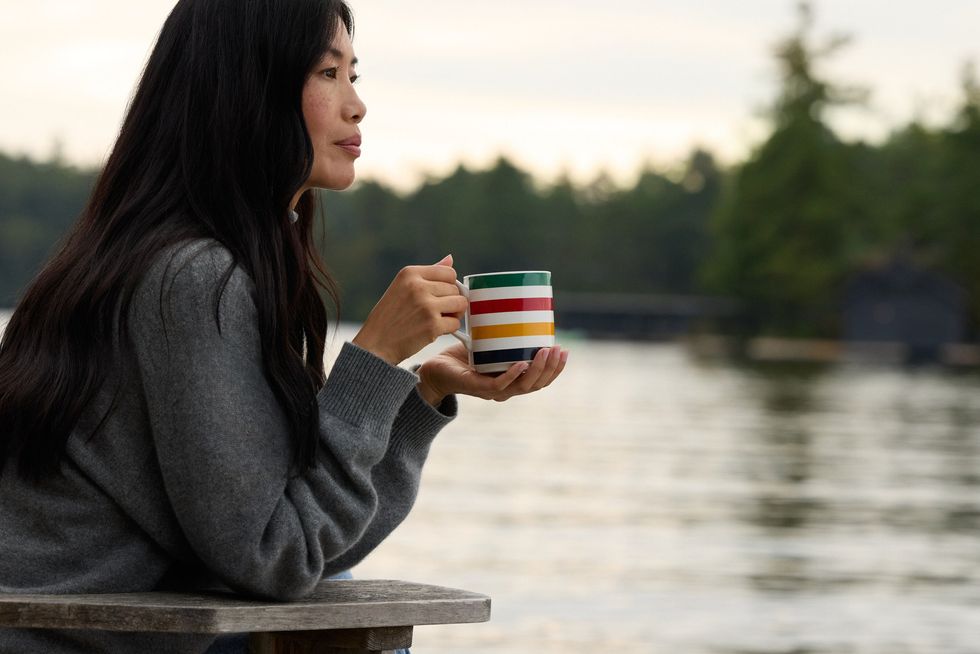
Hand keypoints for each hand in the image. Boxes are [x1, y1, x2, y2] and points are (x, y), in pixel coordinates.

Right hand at [352, 255, 467, 364]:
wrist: (375, 345)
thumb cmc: (389, 317)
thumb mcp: (402, 288)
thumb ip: (428, 274)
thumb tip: (450, 259)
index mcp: (410, 273)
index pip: (449, 272)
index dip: (449, 286)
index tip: (439, 296)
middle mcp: (418, 286)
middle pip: (455, 289)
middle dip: (451, 301)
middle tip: (436, 312)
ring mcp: (426, 305)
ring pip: (460, 304)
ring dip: (454, 314)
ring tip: (438, 319)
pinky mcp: (432, 325)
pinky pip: (455, 323)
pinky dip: (448, 329)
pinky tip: (433, 331)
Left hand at [416, 342, 567, 405]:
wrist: (433, 369)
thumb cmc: (461, 355)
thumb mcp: (486, 340)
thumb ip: (500, 327)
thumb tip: (509, 294)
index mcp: (512, 379)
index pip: (540, 379)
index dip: (556, 368)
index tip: (565, 350)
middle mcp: (506, 388)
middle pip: (537, 384)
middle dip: (552, 368)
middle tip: (559, 349)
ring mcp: (492, 391)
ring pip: (523, 386)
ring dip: (538, 370)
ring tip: (546, 352)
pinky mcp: (477, 387)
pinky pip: (499, 385)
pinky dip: (512, 376)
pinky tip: (521, 364)